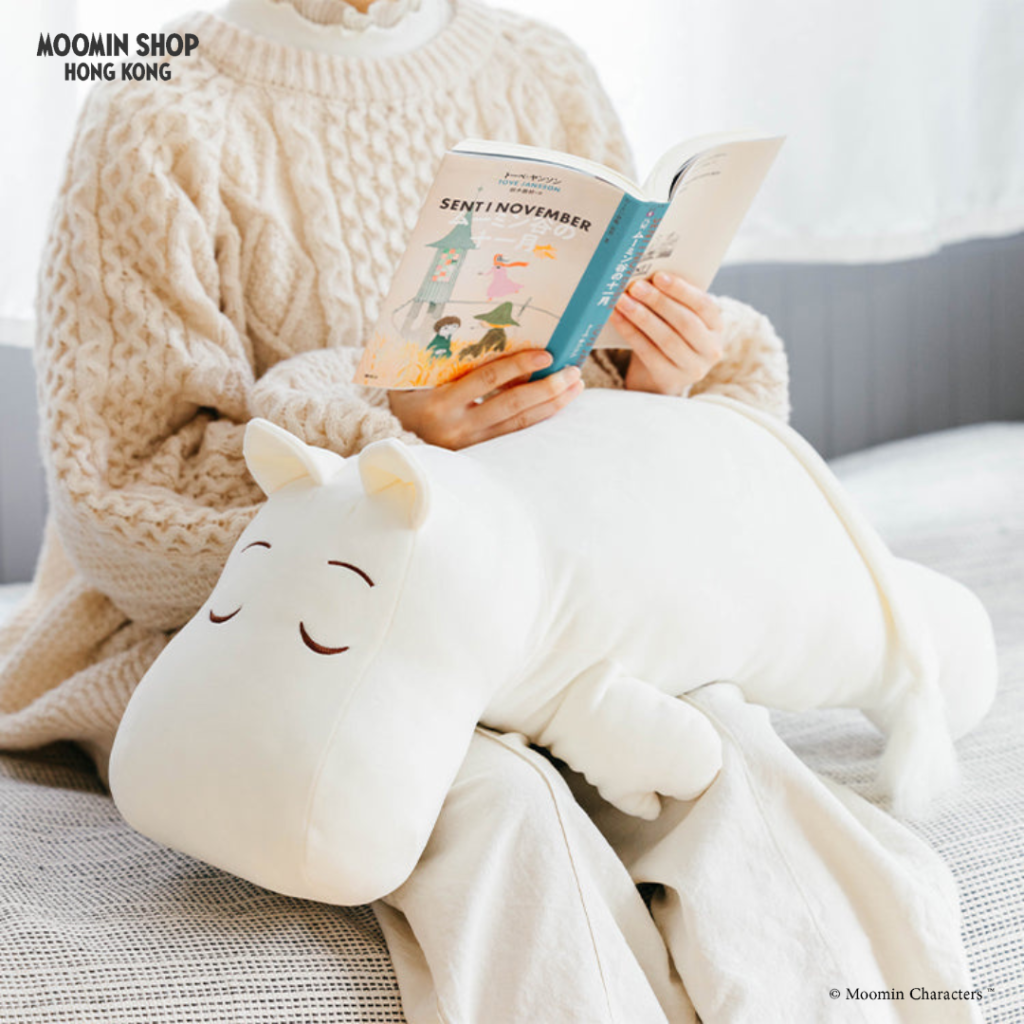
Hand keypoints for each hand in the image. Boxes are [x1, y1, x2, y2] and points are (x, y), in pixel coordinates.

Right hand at [388, 349, 583, 449]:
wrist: (389, 442)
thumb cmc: (404, 399)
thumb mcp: (414, 378)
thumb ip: (444, 360)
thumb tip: (489, 336)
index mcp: (440, 403)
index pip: (487, 380)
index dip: (518, 366)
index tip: (546, 354)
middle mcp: (457, 428)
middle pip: (512, 406)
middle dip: (547, 388)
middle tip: (573, 372)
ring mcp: (470, 446)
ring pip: (519, 426)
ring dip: (551, 405)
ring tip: (575, 387)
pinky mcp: (479, 456)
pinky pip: (515, 436)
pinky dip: (539, 419)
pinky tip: (557, 405)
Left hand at [610, 272, 724, 395]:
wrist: (658, 379)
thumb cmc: (667, 338)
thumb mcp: (677, 321)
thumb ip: (671, 302)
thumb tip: (646, 277)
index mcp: (716, 327)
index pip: (704, 305)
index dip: (682, 290)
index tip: (659, 276)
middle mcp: (710, 349)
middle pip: (685, 322)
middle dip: (658, 301)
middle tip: (636, 287)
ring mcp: (693, 368)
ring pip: (666, 338)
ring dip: (642, 317)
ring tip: (623, 301)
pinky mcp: (671, 380)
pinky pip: (648, 353)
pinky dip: (630, 333)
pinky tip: (617, 319)